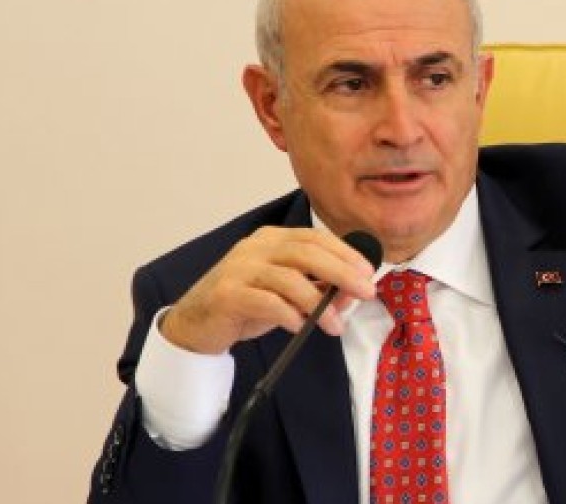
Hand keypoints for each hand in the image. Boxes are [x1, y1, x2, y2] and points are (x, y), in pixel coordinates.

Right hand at [160, 227, 377, 354]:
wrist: (196, 324)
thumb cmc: (246, 304)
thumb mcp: (286, 293)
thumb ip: (316, 288)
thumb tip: (352, 293)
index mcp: (272, 239)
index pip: (315, 238)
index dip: (345, 253)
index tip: (368, 272)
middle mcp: (256, 248)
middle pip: (306, 253)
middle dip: (342, 273)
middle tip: (366, 292)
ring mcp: (239, 269)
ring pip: (289, 278)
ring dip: (318, 303)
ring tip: (335, 325)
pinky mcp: (227, 294)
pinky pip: (266, 301)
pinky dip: (289, 314)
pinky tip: (300, 327)